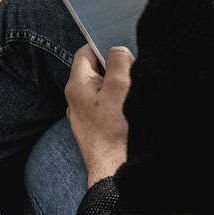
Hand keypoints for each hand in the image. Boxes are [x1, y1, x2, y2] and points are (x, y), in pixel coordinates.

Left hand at [65, 44, 132, 186]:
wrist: (115, 172)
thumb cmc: (115, 131)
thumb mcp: (119, 88)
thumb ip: (118, 61)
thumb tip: (118, 50)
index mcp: (77, 86)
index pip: (85, 52)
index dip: (103, 43)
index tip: (122, 42)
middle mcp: (77, 100)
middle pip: (97, 70)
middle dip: (116, 66)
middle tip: (135, 68)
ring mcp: (86, 115)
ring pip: (104, 89)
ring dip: (120, 86)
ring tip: (136, 89)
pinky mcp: (97, 128)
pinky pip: (108, 106)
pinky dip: (120, 102)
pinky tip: (134, 107)